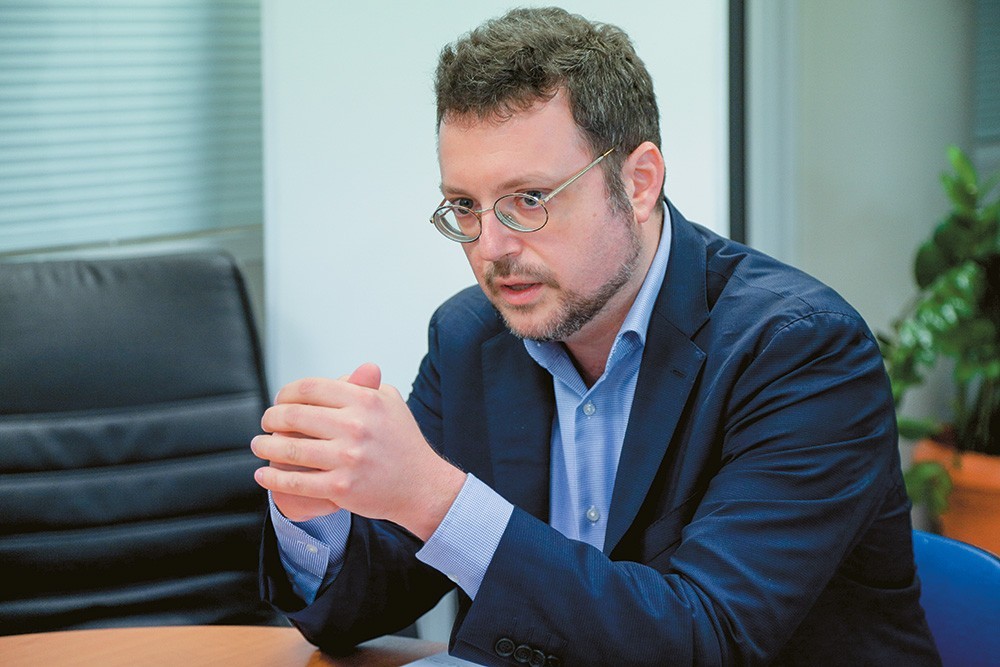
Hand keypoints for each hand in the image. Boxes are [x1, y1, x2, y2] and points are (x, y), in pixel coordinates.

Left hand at [251, 363, 465, 539]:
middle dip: (271, 418)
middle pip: (293, 416)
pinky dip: (273, 479)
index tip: (280, 400)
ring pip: (289, 450)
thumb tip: (334, 377)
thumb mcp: (389, 402)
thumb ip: (362, 385)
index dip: (286, 393)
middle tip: (266, 422)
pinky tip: (262, 474)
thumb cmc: (403, 442)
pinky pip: (296, 482)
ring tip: (258, 445)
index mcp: (365, 400)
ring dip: (265, 447)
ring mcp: (347, 458)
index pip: (310, 389)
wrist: (422, 485)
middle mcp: (355, 426)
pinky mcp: (341, 487)